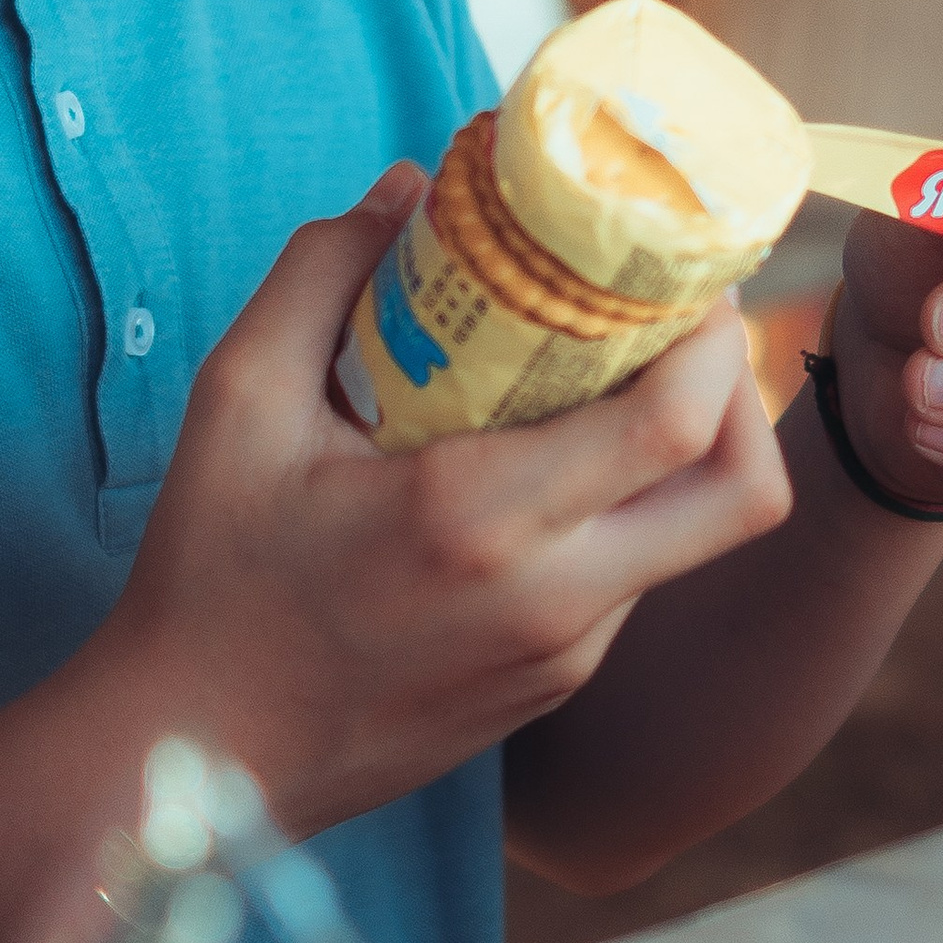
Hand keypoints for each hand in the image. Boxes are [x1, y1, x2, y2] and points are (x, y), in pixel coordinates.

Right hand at [109, 166, 792, 835]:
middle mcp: (552, 601)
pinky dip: (616, 512)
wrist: (197, 754)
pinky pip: (629, 583)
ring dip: (676, 453)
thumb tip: (408, 188)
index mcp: (481, 520)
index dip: (712, 334)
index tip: (679, 273)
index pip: (676, 426)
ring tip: (601, 384)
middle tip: (681, 328)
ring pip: (690, 539)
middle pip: (744, 497)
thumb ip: (321, 273)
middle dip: (739, 394)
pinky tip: (538, 471)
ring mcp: (562, 657)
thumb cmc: (211, 576)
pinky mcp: (551, 689)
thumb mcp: (235, 401)